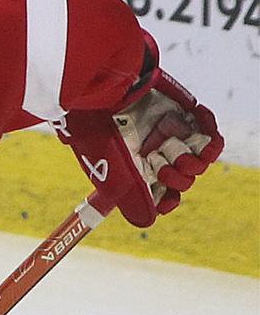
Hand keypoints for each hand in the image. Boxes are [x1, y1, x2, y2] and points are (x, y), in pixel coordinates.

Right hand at [57, 70, 222, 227]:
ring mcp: (172, 137)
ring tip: (172, 149)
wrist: (110, 92)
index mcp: (134, 168)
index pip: (159, 192)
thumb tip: (148, 221)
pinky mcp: (189, 119)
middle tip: (157, 165)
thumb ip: (131, 199)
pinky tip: (194, 121)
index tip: (167, 201)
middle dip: (174, 179)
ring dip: (190, 162)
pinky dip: (209, 136)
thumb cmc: (102, 132)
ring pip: (198, 163)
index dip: (166, 200)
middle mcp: (154, 154)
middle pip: (181, 180)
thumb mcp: (112, 171)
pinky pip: (211, 137)